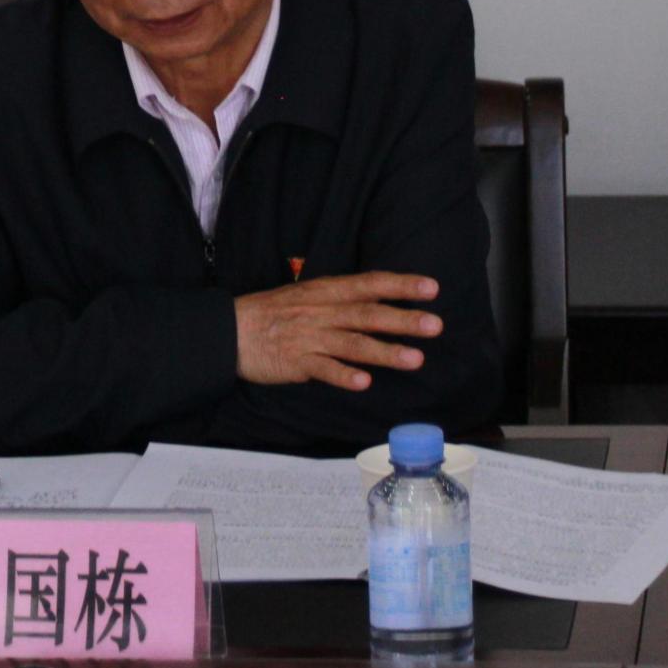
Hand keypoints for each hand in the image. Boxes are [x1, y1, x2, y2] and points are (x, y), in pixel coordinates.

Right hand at [234, 271, 442, 390]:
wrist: (231, 330)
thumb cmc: (273, 313)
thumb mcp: (308, 295)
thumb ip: (341, 300)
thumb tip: (379, 303)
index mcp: (326, 291)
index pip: (369, 284)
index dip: (400, 285)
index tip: (431, 288)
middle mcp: (322, 311)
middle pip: (368, 314)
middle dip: (403, 319)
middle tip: (435, 325)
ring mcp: (310, 337)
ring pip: (353, 343)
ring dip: (385, 351)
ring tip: (414, 359)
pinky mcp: (297, 362)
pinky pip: (323, 369)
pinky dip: (343, 376)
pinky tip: (364, 383)